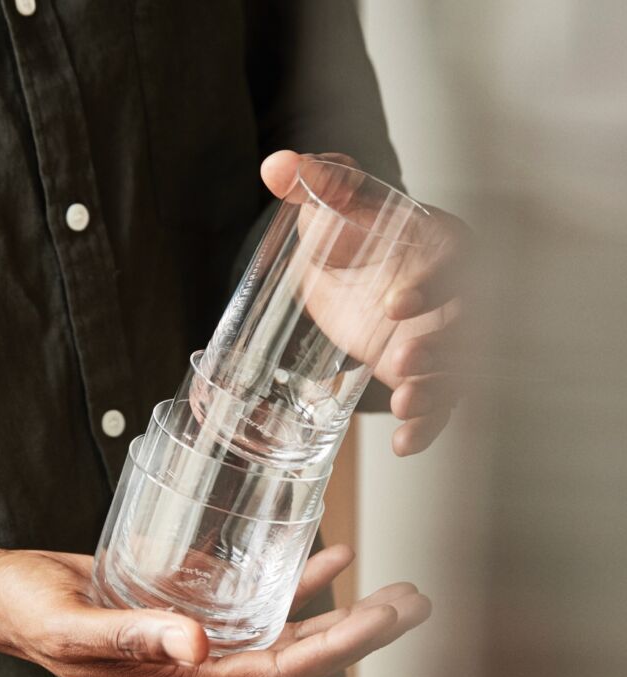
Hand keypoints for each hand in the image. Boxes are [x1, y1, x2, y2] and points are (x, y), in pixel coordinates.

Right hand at [0, 544, 429, 676]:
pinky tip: (321, 555)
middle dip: (358, 630)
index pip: (279, 671)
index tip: (385, 622)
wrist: (14, 594)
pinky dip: (291, 576)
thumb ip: (133, 638)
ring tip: (386, 583)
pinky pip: (254, 592)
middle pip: (298, 651)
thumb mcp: (74, 629)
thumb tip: (197, 645)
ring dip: (337, 606)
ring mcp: (201, 630)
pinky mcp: (193, 599)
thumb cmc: (36, 616)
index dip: (337, 649)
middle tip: (412, 601)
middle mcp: (203, 659)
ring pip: (284, 623)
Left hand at [261, 150, 468, 456]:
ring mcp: (445, 336)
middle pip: (467, 320)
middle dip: (442, 342)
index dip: (430, 283)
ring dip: (438, 388)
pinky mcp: (431, 373)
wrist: (354, 270)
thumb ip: (315, 182)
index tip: (394, 305)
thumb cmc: (353, 230)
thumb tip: (276, 165)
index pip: (450, 262)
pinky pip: (441, 403)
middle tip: (404, 359)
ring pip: (459, 367)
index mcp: (438, 243)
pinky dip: (428, 425)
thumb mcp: (333, 205)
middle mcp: (455, 292)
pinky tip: (406, 445)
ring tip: (407, 406)